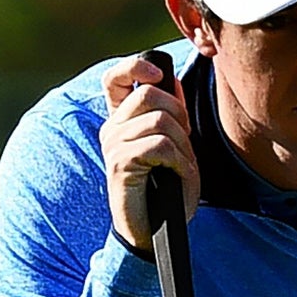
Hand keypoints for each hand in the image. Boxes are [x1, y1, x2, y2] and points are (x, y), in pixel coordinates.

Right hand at [101, 53, 198, 252]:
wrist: (155, 231)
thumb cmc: (168, 190)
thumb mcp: (177, 146)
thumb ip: (173, 114)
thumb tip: (173, 81)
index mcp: (123, 119)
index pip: (117, 78)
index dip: (136, 66)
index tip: (159, 75)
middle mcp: (113, 128)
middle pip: (150, 94)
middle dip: (180, 115)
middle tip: (184, 143)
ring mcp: (113, 145)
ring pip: (160, 120)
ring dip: (182, 144)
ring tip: (179, 165)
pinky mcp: (120, 165)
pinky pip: (159, 146)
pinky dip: (178, 160)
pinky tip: (175, 174)